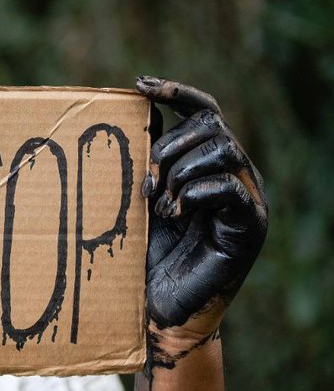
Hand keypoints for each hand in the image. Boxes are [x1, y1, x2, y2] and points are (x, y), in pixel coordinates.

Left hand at [135, 76, 267, 365]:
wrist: (159, 305)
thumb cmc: (147, 254)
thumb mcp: (140, 196)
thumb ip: (146, 158)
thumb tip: (140, 112)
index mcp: (207, 163)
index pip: (203, 111)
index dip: (176, 92)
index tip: (140, 85)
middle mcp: (233, 175)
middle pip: (211, 125)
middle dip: (170, 145)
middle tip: (147, 180)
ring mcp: (246, 199)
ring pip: (223, 149)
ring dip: (181, 171)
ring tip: (160, 204)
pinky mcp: (250, 226)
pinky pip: (229, 187)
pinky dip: (194, 194)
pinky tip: (174, 213)